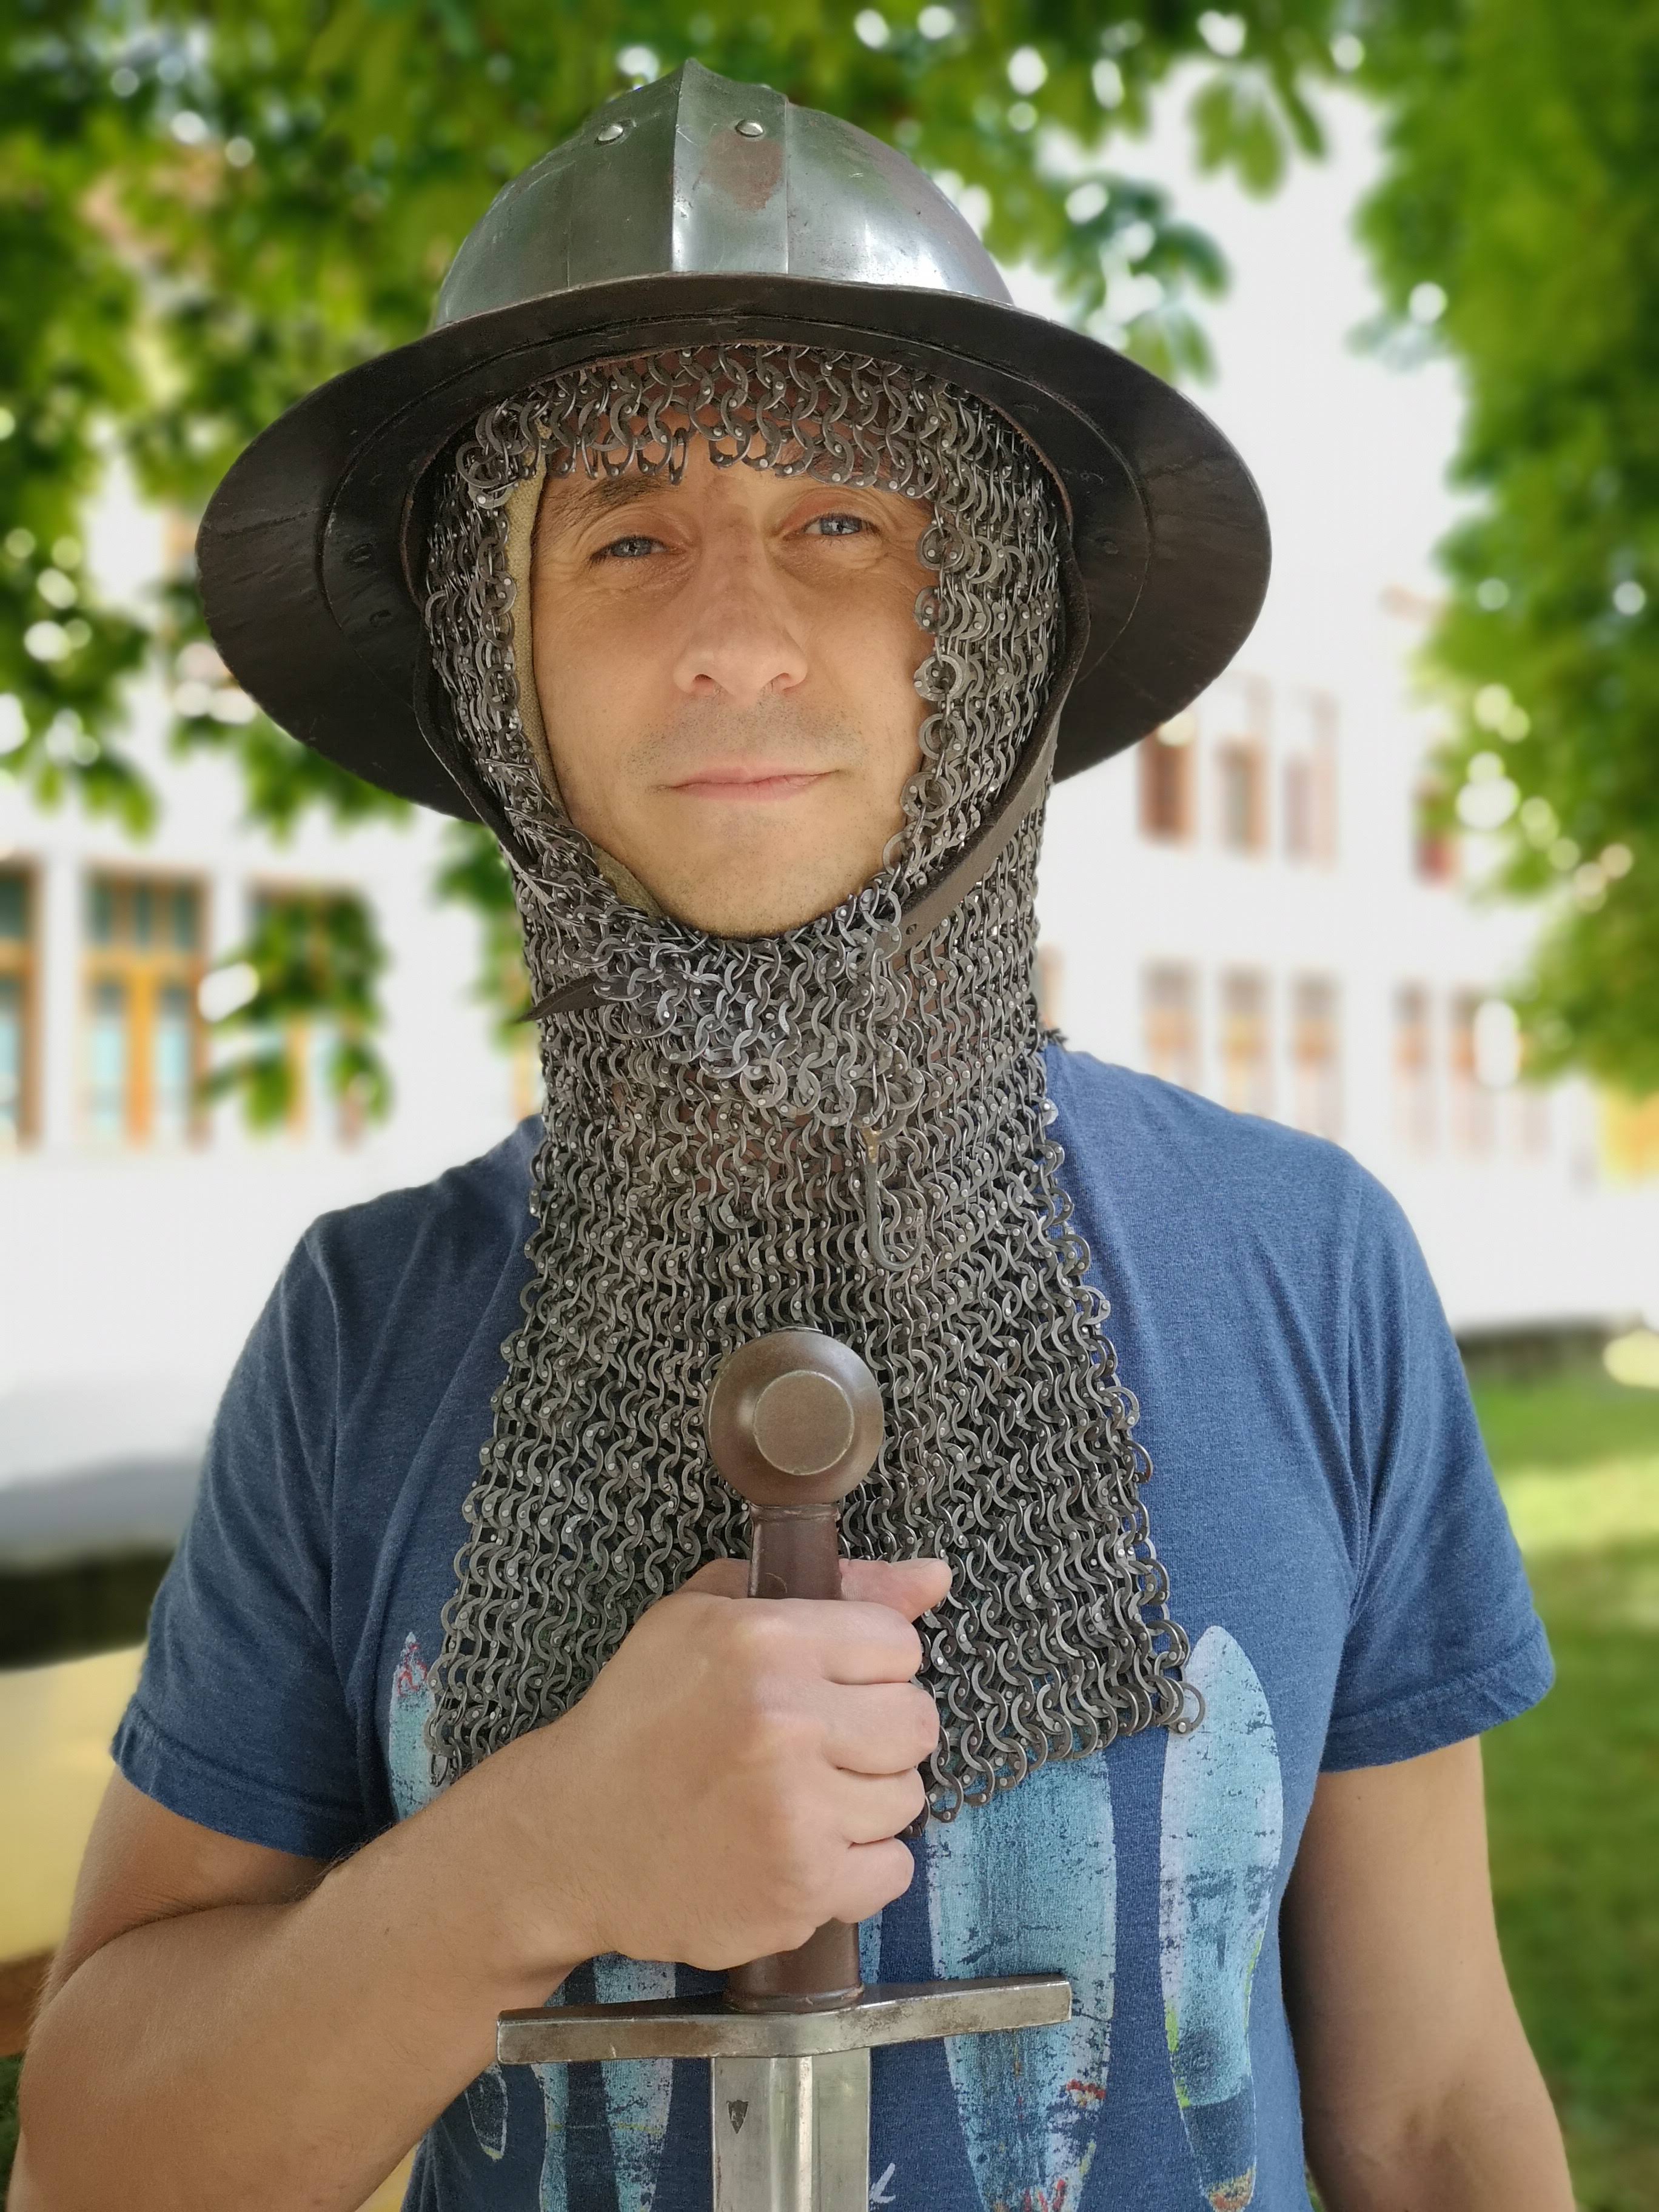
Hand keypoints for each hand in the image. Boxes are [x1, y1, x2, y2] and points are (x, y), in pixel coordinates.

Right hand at [480, 1556, 949, 1975]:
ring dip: (865, 1800)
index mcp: (766, 1641)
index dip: (868, 1667)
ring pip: (907, 1797)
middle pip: (917, 1722)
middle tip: (817, 1746)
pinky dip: (857, 1868)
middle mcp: (788, 1722)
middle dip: (875, 1733)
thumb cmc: (640, 1717)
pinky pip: (893, 1871)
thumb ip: (833, 1588)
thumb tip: (934, 1578)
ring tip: (799, 1797)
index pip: (899, 1645)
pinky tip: (802, 1848)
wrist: (570, 1836)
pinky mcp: (801, 1888)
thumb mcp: (707, 1618)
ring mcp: (797, 1812)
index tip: (827, 1686)